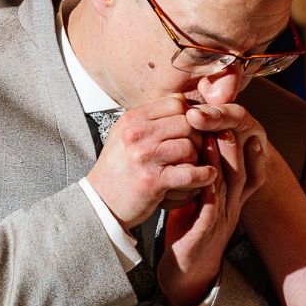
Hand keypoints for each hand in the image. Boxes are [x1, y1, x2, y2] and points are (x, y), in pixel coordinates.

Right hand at [86, 95, 216, 227]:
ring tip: (191, 167)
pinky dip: (204, 176)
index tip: (192, 131)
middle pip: (187, 123)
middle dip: (198, 138)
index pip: (176, 103)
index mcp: (132, 119)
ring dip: (197, 159)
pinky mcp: (153, 181)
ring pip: (190, 147)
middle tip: (195, 152)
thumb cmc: (120, 169)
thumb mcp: (127, 135)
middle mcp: (137, 134)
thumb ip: (153, 120)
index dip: (190, 116)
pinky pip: (190, 173)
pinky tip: (206, 177)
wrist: (100, 203)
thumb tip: (187, 105)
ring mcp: (144, 157)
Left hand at [155, 115, 270, 305]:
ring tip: (219, 133)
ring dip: (224, 157)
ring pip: (229, 183)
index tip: (246, 125)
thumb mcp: (201, 204)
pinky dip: (210, 184)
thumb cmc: (190, 235)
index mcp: (232, 201)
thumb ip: (204, 182)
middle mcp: (232, 207)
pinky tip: (203, 169)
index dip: (251, 150)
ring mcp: (221, 219)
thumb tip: (197, 153)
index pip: (248, 172)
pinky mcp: (205, 230)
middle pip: (242, 171)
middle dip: (237, 144)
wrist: (184, 273)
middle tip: (231, 119)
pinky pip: (211, 204)